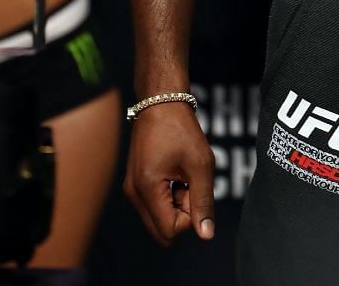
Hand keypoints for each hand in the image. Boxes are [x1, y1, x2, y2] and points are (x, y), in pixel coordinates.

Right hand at [123, 101, 214, 246]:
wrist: (160, 104)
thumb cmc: (181, 129)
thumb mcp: (200, 165)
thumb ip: (203, 202)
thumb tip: (206, 235)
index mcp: (147, 187)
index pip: (170, 231)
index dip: (190, 219)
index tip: (195, 191)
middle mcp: (133, 192)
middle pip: (161, 232)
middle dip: (182, 217)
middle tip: (189, 187)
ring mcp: (131, 188)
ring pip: (158, 220)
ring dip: (176, 207)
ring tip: (183, 178)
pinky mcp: (134, 183)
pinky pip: (154, 207)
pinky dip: (169, 199)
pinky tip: (175, 176)